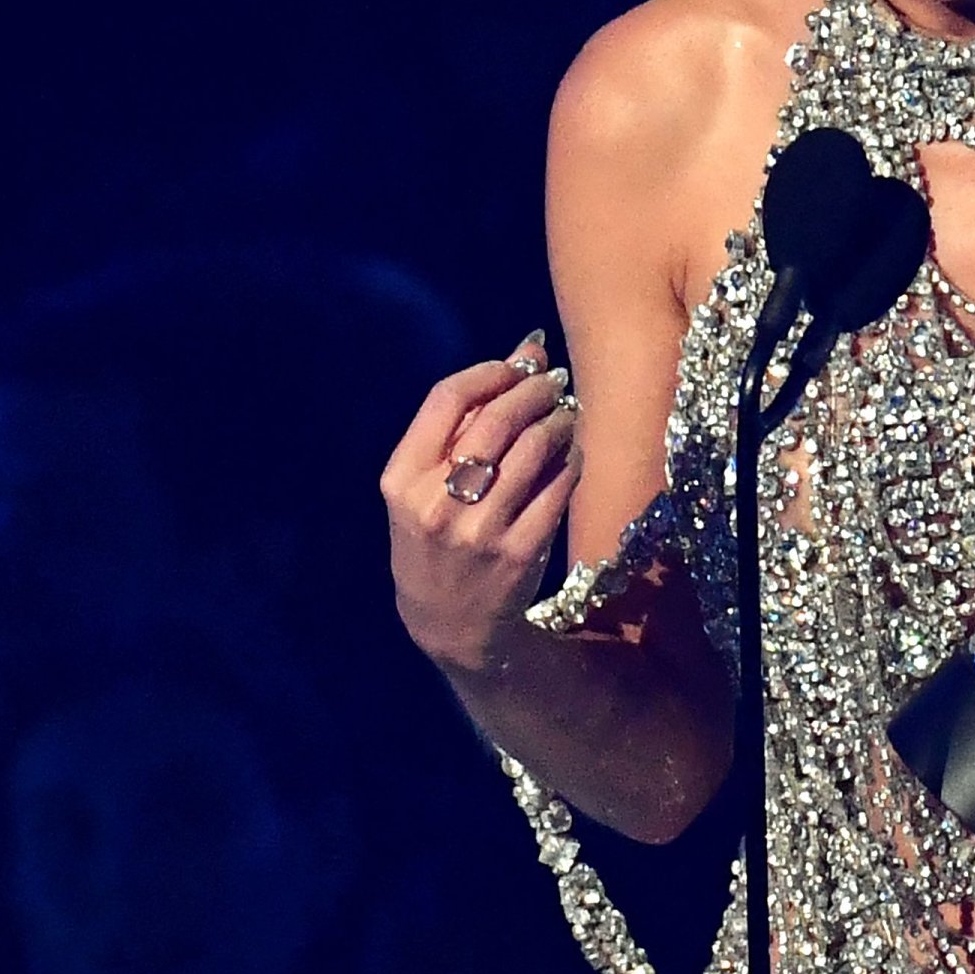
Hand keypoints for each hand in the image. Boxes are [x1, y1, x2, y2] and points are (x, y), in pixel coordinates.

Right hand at [379, 329, 581, 677]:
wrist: (450, 623)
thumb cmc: (435, 538)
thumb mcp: (422, 488)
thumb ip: (463, 424)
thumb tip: (525, 349)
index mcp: (402, 480)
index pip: (447, 399)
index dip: (491, 370)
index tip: (518, 362)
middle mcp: (436, 503)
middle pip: (496, 419)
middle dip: (534, 389)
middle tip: (554, 382)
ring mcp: (480, 530)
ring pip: (534, 448)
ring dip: (560, 420)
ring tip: (567, 413)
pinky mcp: (520, 550)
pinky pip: (558, 487)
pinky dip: (572, 459)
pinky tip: (572, 452)